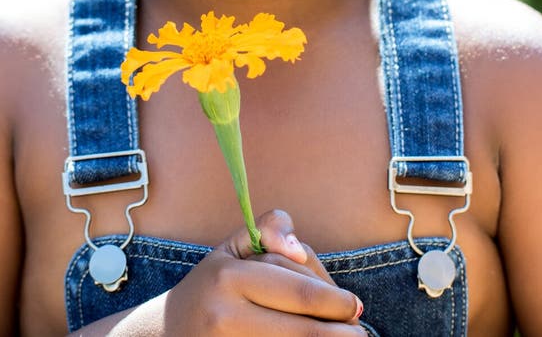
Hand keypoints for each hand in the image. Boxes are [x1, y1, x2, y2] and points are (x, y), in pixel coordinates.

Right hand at [164, 209, 364, 334]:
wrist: (165, 335)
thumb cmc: (212, 286)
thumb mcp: (233, 247)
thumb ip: (270, 230)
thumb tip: (297, 247)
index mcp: (229, 278)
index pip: (300, 294)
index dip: (337, 302)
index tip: (356, 306)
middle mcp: (226, 317)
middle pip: (303, 331)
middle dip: (340, 333)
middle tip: (361, 334)